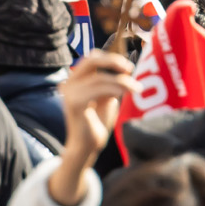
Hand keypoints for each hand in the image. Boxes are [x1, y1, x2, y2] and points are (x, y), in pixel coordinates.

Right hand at [49, 50, 138, 205]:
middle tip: (130, 69)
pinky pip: (98, 88)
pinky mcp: (75, 103)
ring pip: (99, 76)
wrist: (86, 147)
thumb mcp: (105, 98)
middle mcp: (69, 83)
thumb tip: (124, 69)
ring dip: (121, 81)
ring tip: (135, 88)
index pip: (91, 58)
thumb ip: (109, 83)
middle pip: (91, 60)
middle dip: (113, 61)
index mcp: (75, 80)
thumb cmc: (96, 123)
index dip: (110, 58)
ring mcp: (70, 93)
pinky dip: (114, 88)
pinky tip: (124, 93)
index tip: (127, 67)